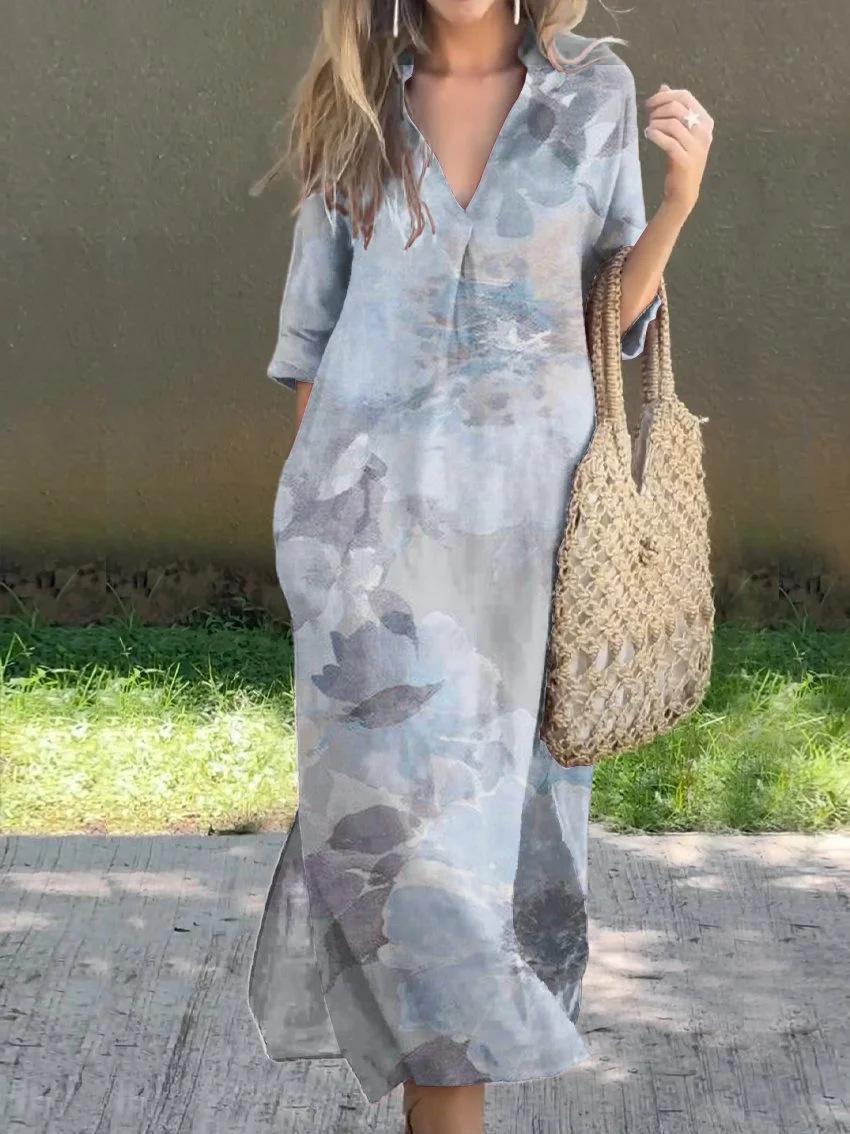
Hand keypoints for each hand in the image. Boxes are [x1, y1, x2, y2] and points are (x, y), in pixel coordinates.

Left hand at [643, 83, 713, 217]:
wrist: (683, 191)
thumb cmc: (680, 159)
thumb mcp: (679, 132)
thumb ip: (674, 109)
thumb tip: (664, 87)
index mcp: (705, 121)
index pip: (685, 96)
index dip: (665, 95)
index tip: (650, 103)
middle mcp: (704, 132)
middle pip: (677, 107)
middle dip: (657, 109)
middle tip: (648, 118)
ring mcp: (696, 147)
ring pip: (671, 123)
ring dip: (655, 123)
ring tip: (649, 129)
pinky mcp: (684, 160)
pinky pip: (667, 141)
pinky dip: (654, 135)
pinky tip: (648, 135)